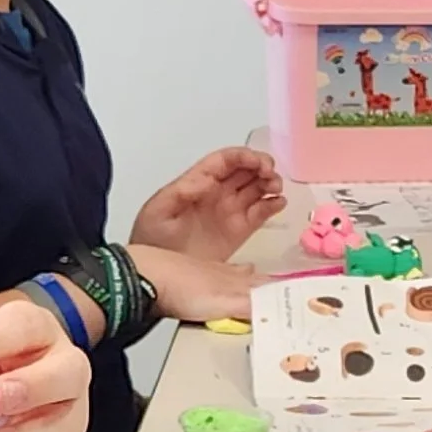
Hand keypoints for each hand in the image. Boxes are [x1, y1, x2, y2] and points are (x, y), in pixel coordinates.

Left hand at [128, 147, 284, 316]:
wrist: (157, 274)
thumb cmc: (152, 239)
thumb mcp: (159, 211)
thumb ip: (182, 192)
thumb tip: (208, 179)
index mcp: (198, 182)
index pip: (226, 160)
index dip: (245, 157)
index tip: (259, 163)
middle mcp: (217, 192)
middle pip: (246, 170)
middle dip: (263, 166)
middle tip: (271, 176)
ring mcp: (230, 211)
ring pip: (257, 187)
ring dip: (271, 183)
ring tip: (276, 190)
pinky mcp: (240, 231)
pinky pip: (261, 211)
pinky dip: (274, 205)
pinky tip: (279, 204)